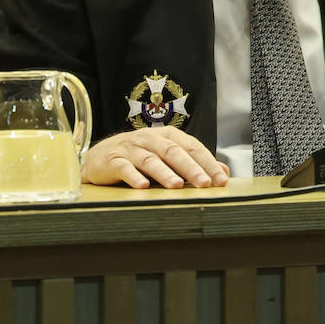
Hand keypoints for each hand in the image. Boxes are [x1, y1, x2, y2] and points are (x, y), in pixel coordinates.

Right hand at [82, 127, 229, 188]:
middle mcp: (151, 138)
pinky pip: (124, 168)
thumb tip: (223, 172)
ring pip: (150, 160)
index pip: (193, 148)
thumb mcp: (169, 156)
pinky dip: (134, 177)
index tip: (221, 180)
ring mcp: (131, 149)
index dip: (208, 163)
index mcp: (169, 136)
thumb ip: (195, 163)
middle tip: (204, 184)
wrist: (101, 156)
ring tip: (177, 186)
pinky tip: (143, 187)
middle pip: (174, 152)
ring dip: (165, 173)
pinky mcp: (112, 160)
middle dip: (191, 168)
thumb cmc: (141, 157)